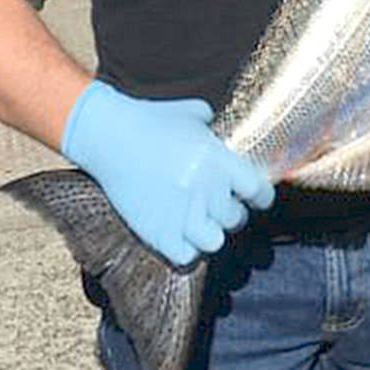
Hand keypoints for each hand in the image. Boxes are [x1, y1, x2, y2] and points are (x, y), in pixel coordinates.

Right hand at [60, 82, 273, 265]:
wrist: (109, 135)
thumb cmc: (151, 119)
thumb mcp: (191, 113)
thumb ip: (213, 124)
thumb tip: (220, 129)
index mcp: (219, 161)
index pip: (260, 192)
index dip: (260, 196)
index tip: (253, 196)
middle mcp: (205, 190)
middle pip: (237, 219)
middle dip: (230, 212)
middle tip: (215, 204)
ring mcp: (181, 214)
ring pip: (215, 242)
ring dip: (209, 233)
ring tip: (199, 221)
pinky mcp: (158, 233)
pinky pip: (187, 257)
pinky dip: (185, 249)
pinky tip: (178, 232)